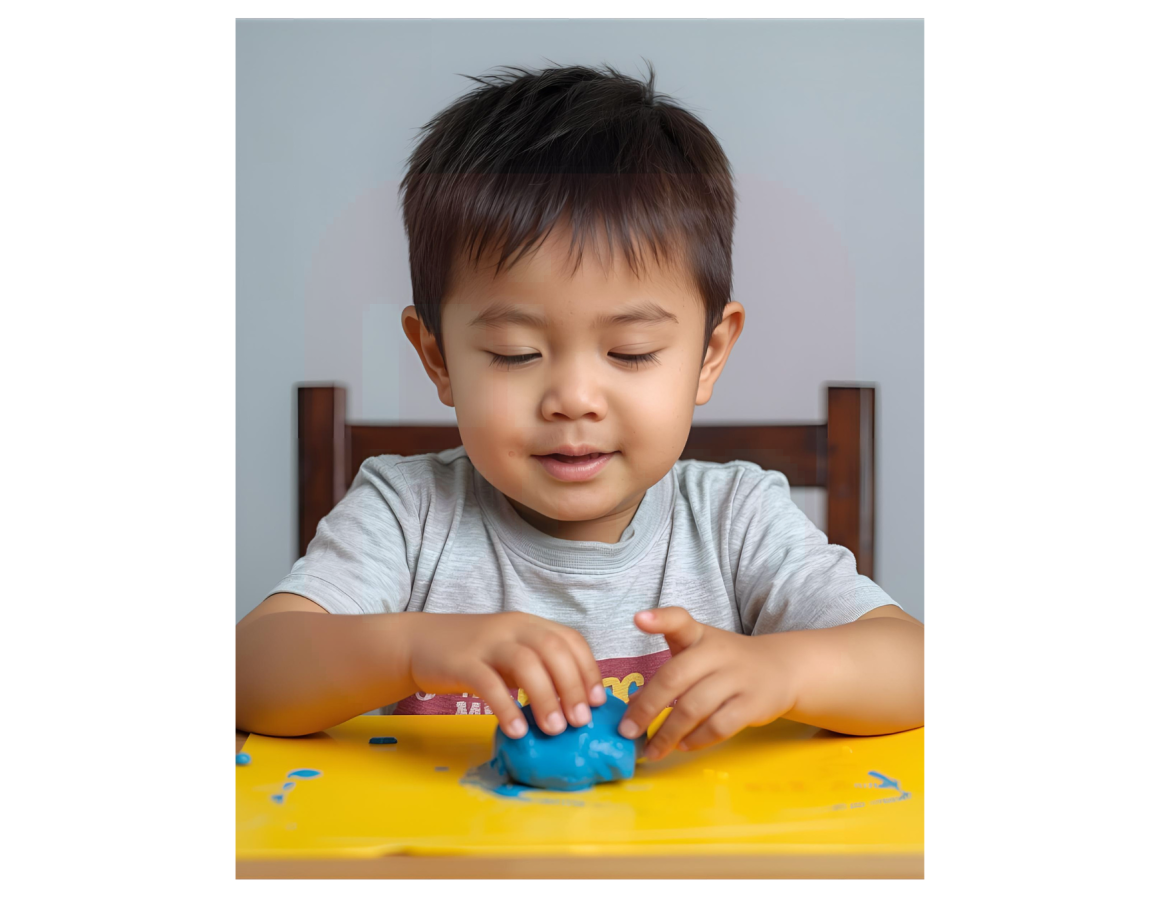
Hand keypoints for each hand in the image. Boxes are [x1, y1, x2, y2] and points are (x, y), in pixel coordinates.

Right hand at [406, 611, 605, 739]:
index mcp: (529, 625)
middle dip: (572, 687)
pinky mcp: (462, 662)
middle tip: (579, 722)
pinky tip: (518, 730)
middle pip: (553, 650)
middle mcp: (512, 628)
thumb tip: (574, 705)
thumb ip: (538, 669)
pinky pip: (489, 684)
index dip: (589, 670)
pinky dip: (507, 708)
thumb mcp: (511, 653)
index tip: (597, 702)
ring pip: (525, 664)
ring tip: (554, 730)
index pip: (570, 640)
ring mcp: (487, 643)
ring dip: (546, 698)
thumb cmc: (474, 655)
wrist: (419, 642)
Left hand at [616, 607, 798, 759]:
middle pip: (675, 677)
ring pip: (694, 708)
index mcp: (699, 636)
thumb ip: (666, 675)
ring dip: (668, 734)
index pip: (680, 620)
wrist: (782, 669)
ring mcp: (737, 678)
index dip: (660, 619)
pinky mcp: (752, 704)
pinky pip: (718, 726)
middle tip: (627, 731)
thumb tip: (633, 706)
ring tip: (652, 750)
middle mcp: (717, 653)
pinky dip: (697, 740)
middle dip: (647, 707)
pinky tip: (683, 746)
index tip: (639, 620)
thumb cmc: (728, 663)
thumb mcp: (698, 656)